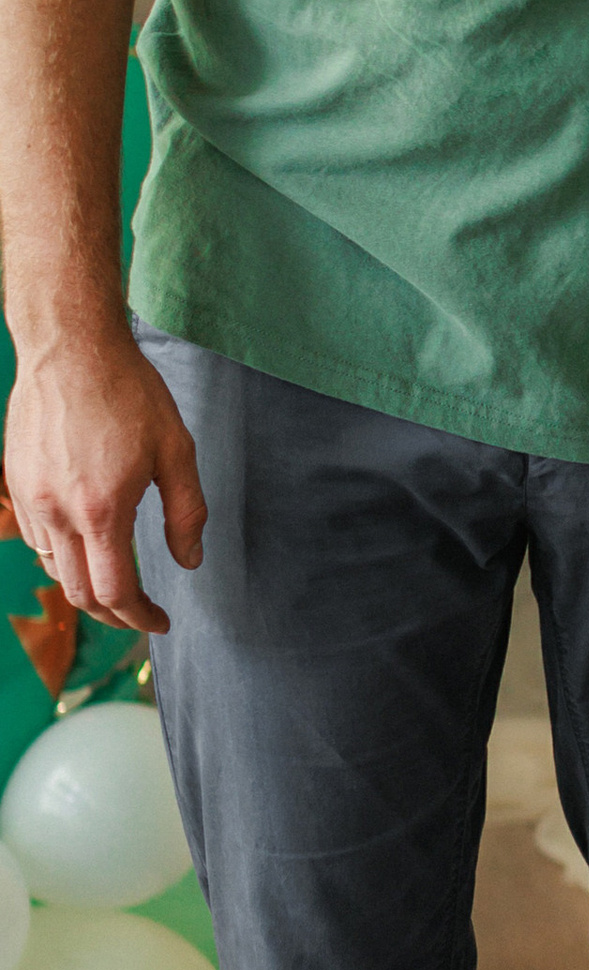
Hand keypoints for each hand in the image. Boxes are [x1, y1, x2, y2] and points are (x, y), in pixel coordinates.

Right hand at [2, 323, 206, 633]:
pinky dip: (62, 556)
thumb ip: (187, 512)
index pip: (115, 592)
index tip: (161, 622)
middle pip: (79, 593)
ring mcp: (30, 499)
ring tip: (117, 580)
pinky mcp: (15, 482)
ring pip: (53, 569)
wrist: (69, 347)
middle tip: (141, 613)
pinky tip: (86, 543)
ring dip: (86, 585)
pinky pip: (36, 539)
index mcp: (101, 510)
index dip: (139, 618)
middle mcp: (57, 512)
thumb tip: (190, 560)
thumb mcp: (176, 450)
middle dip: (113, 614)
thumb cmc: (129, 393)